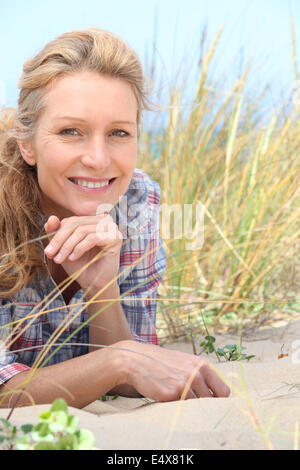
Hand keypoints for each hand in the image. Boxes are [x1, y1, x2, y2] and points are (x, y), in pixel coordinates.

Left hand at [43, 213, 122, 295]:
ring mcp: (111, 229)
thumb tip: (51, 218)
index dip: (57, 235)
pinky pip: (93, 238)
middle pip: (75, 224)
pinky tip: (73, 258)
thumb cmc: (81, 265)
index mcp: (92, 221)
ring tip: (60, 259)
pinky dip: (80, 248)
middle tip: (50, 254)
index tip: (48, 251)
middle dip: (60, 240)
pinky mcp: (115, 238)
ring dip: (67, 246)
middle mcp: (104, 221)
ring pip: (82, 231)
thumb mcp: (64, 247)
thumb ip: (56, 232)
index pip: (71, 221)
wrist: (94, 284)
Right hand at [116, 340, 230, 400]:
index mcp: (202, 365)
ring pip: (196, 407)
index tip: (210, 401)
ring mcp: (184, 384)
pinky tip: (165, 394)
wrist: (138, 360)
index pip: (223, 392)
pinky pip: (180, 408)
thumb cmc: (164, 363)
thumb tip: (219, 394)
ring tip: (174, 394)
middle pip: (210, 402)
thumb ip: (201, 374)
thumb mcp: (186, 362)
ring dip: (187, 405)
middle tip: (187, 397)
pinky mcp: (171, 395)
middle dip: (201, 403)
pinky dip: (174, 406)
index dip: (217, 399)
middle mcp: (196, 374)